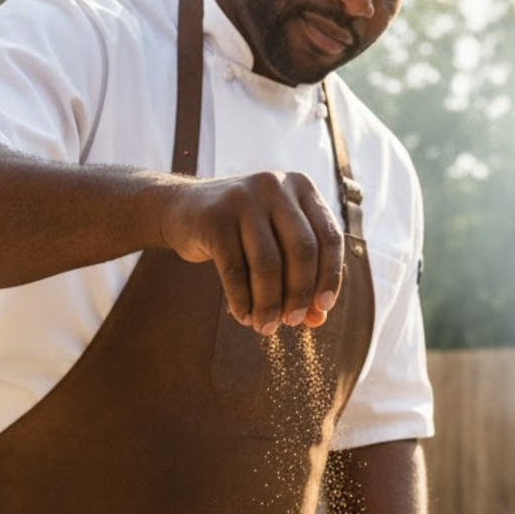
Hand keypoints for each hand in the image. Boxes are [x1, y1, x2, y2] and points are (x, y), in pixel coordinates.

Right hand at [158, 171, 343, 333]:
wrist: (184, 210)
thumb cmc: (242, 231)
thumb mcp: (276, 244)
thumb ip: (301, 276)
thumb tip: (318, 318)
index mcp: (301, 187)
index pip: (329, 237)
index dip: (330, 277)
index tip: (322, 308)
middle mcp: (275, 186)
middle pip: (302, 250)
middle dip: (300, 294)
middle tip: (292, 322)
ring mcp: (243, 198)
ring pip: (268, 263)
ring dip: (269, 303)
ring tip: (266, 326)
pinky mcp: (215, 218)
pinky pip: (235, 269)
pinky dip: (242, 300)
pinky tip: (244, 317)